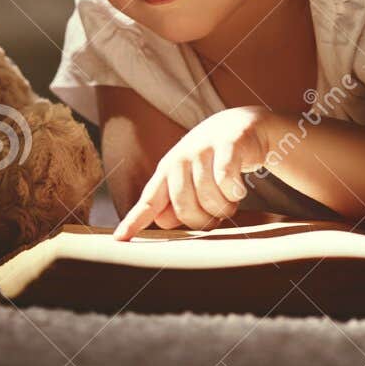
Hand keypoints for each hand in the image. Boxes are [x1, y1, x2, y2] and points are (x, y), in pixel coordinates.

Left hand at [113, 107, 272, 238]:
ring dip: (225, 207)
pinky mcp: (228, 143)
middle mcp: (180, 159)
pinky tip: (239, 189)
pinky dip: (235, 192)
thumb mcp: (193, 181)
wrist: (244, 125)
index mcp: (167, 172)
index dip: (134, 221)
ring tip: (230, 199)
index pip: (148, 201)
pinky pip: (227, 180)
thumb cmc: (215, 161)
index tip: (120, 239)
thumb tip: (162, 221)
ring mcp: (203, 149)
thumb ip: (177, 203)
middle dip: (203, 220)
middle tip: (216, 215)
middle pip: (184, 208)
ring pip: (209, 198)